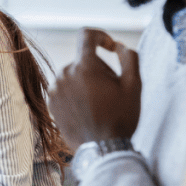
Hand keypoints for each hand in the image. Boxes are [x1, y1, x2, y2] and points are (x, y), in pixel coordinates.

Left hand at [49, 28, 140, 145]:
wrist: (101, 150)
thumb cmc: (120, 118)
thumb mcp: (134, 85)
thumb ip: (129, 57)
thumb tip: (118, 45)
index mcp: (84, 66)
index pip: (87, 35)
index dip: (101, 35)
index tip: (110, 47)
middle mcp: (64, 74)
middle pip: (83, 60)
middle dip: (99, 69)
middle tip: (112, 91)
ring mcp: (55, 89)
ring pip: (74, 75)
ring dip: (86, 82)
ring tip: (99, 104)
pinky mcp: (51, 102)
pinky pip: (65, 88)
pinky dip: (76, 93)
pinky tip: (87, 110)